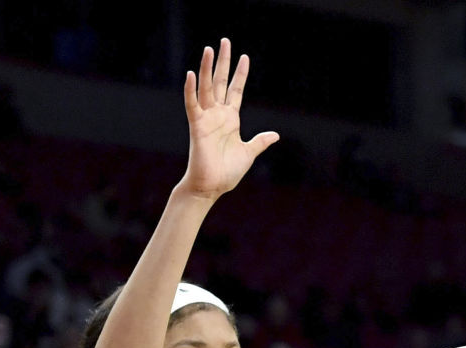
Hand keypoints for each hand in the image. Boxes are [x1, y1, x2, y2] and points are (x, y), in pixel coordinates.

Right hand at [180, 39, 279, 200]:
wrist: (212, 187)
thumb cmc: (227, 172)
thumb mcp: (249, 153)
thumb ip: (259, 142)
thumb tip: (275, 135)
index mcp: (230, 119)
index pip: (236, 90)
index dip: (241, 74)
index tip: (245, 57)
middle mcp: (218, 115)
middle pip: (220, 82)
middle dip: (223, 62)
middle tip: (224, 41)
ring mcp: (206, 119)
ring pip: (206, 88)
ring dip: (207, 68)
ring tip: (209, 49)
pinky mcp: (196, 126)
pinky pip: (192, 105)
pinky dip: (190, 90)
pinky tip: (190, 75)